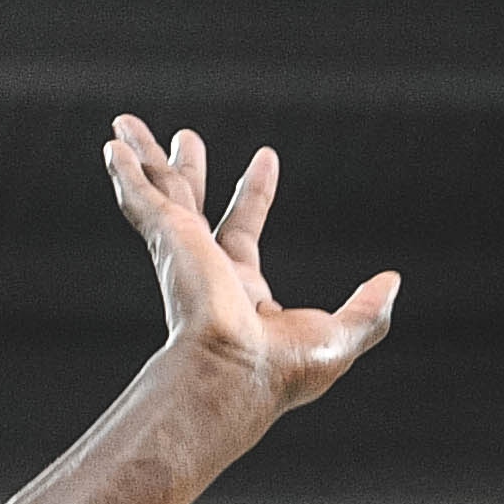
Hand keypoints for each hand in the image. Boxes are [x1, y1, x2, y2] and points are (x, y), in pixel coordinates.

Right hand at [104, 120, 395, 418]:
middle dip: (187, 172)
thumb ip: (369, 311)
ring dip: (144, 160)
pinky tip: (111, 149)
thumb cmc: (281, 372)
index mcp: (239, 291)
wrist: (233, 376)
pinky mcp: (169, 241)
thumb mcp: (341, 337)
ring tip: (125, 127)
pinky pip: (142, 199)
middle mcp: (203, 268)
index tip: (266, 157)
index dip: (256, 193)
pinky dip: (125, 175)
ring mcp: (181, 253)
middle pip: (193, 205)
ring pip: (159, 192)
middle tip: (186, 138)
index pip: (243, 230)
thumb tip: (392, 283)